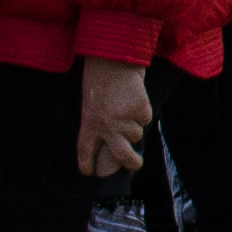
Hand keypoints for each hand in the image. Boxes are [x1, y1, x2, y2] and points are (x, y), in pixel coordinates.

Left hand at [76, 56, 153, 177]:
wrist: (114, 59)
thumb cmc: (99, 79)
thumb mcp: (91, 104)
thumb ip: (98, 123)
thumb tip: (113, 140)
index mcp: (89, 124)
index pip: (85, 151)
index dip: (87, 164)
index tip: (90, 172)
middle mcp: (107, 126)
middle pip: (121, 155)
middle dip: (131, 162)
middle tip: (135, 164)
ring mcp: (124, 119)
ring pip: (136, 133)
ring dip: (135, 124)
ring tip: (127, 106)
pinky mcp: (140, 110)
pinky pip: (145, 118)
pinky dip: (143, 111)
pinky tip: (134, 97)